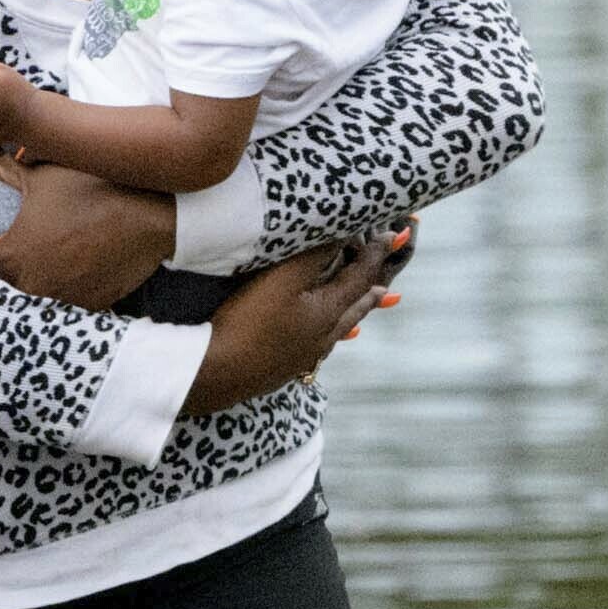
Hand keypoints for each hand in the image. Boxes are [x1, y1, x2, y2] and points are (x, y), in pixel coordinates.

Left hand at [0, 163, 173, 309]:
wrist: (151, 216)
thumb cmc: (93, 189)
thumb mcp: (46, 175)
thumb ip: (10, 172)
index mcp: (14, 256)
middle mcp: (32, 286)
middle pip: (1, 299)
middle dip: (0, 288)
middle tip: (7, 272)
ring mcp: (62, 300)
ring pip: (34, 308)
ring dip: (32, 296)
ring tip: (42, 278)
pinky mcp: (90, 307)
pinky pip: (66, 310)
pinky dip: (64, 299)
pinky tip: (70, 283)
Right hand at [182, 231, 399, 413]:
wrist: (217, 374)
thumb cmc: (249, 322)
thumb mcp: (281, 279)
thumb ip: (313, 255)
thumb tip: (341, 234)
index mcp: (328, 313)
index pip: (360, 277)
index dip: (374, 254)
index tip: (390, 237)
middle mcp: (323, 338)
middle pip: (355, 309)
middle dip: (370, 293)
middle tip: (387, 289)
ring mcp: (304, 357)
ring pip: (338, 332)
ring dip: (353, 317)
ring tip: (362, 316)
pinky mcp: (284, 370)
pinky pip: (319, 348)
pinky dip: (329, 336)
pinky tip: (318, 342)